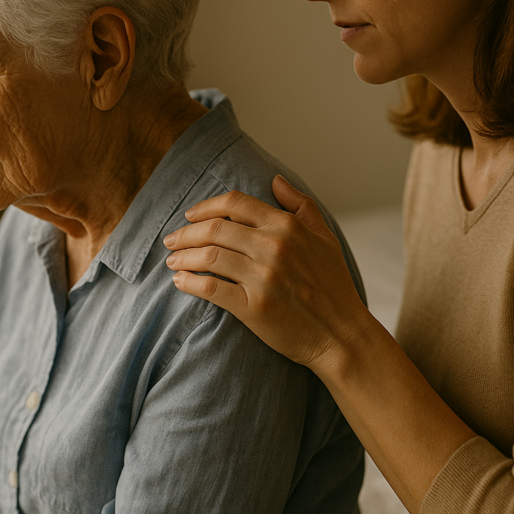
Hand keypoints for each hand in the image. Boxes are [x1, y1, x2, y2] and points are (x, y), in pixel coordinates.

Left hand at [163, 175, 368, 370]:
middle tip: (171, 240)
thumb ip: (300, 204)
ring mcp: (263, 277)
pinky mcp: (254, 307)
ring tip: (172, 261)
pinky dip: (190, 283)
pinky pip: (211, 288)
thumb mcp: (324, 237)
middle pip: (215, 228)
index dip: (205, 206)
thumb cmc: (333, 286)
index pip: (235, 203)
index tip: (190, 216)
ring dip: (183, 257)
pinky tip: (180, 281)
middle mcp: (273, 247)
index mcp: (287, 226)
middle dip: (185, 233)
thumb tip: (276, 180)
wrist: (342, 334)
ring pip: (209, 256)